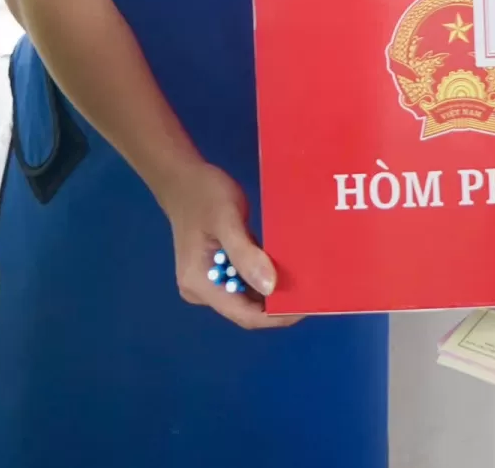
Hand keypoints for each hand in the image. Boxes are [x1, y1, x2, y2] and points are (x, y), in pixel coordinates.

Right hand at [157, 162, 301, 330]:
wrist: (183, 177)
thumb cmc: (204, 194)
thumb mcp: (226, 219)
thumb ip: (245, 254)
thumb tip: (270, 287)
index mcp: (200, 284)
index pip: (244, 315)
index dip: (276, 316)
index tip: (307, 305)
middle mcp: (203, 290)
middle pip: (247, 309)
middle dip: (278, 303)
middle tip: (312, 289)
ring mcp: (209, 281)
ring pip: (248, 295)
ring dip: (273, 288)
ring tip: (304, 279)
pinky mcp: (217, 270)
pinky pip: (244, 280)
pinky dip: (263, 274)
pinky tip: (283, 265)